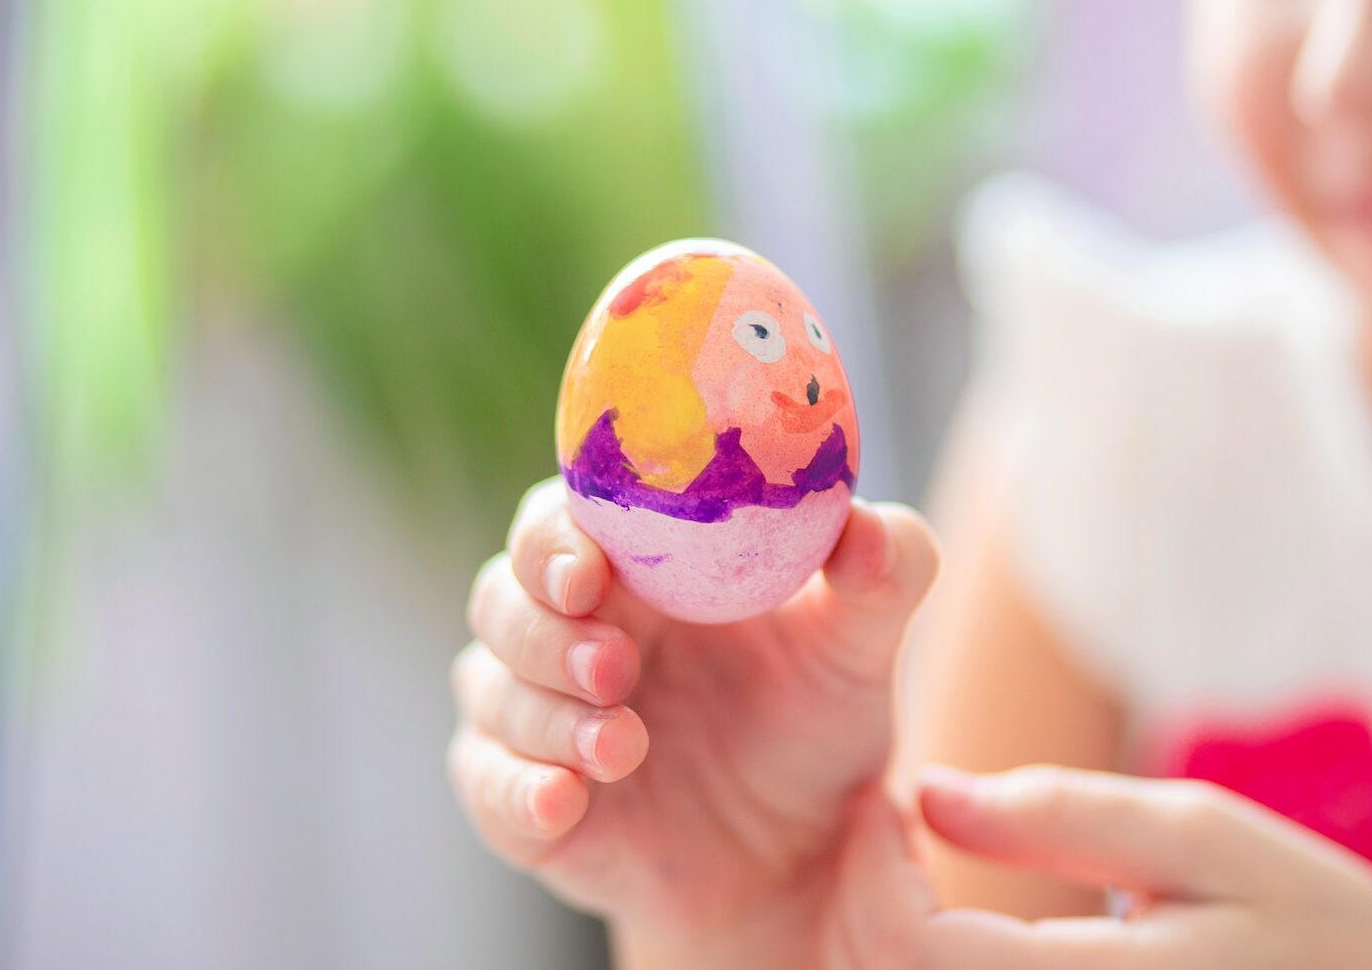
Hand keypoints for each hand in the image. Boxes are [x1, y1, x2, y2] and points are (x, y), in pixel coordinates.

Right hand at [446, 478, 938, 967]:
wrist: (803, 853)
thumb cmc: (816, 720)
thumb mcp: (862, 647)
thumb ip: (883, 572)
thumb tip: (862, 525)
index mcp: (635, 565)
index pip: (562, 517)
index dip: (557, 533)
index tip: (590, 564)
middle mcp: (571, 628)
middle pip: (504, 595)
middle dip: (545, 627)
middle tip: (614, 662)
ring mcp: (538, 715)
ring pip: (492, 688)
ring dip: (546, 711)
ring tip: (624, 744)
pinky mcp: (527, 800)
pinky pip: (489, 787)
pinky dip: (517, 790)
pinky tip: (563, 798)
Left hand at [826, 765, 1371, 969]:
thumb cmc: (1330, 945)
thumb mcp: (1216, 848)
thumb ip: (1069, 816)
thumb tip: (930, 790)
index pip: (905, 947)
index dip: (870, 869)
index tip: (887, 809)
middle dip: (868, 918)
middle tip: (890, 849)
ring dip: (893, 959)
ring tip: (918, 895)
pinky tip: (966, 952)